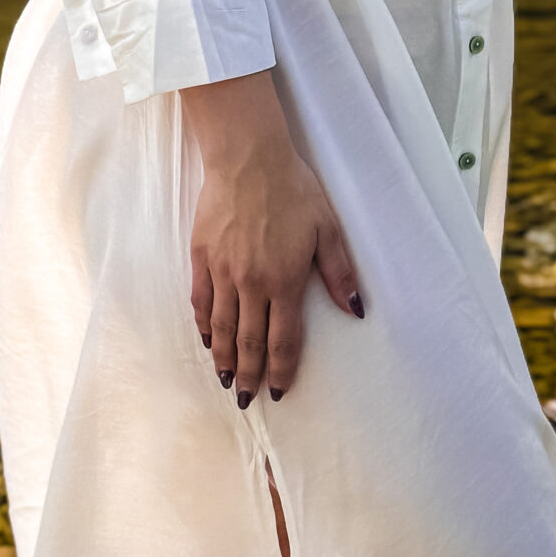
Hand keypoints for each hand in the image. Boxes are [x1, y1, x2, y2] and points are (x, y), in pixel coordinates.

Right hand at [180, 70, 361, 407]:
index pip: (282, 339)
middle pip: (248, 341)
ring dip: (223, 358)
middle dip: (249, 374)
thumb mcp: (328, 228)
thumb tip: (355, 310)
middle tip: (247, 398)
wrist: (248, 158)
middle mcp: (251, 283)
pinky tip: (206, 340)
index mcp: (284, 280)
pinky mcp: (202, 256)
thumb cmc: (293, 189)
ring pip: (221, 327)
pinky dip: (203, 325)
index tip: (280, 390)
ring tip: (225, 379)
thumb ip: (340, 273)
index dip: (282, 369)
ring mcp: (223, 271)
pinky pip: (200, 300)